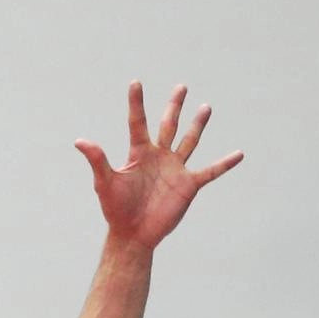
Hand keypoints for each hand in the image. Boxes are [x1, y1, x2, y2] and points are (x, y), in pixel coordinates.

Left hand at [76, 83, 241, 251]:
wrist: (133, 234)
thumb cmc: (116, 209)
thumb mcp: (105, 182)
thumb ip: (97, 160)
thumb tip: (79, 141)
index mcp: (139, 153)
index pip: (138, 122)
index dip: (136, 103)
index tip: (135, 82)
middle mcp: (159, 157)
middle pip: (168, 125)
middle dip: (174, 106)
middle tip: (181, 87)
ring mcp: (175, 169)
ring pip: (189, 141)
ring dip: (197, 125)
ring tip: (205, 107)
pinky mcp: (188, 185)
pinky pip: (210, 171)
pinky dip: (224, 163)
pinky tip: (239, 154)